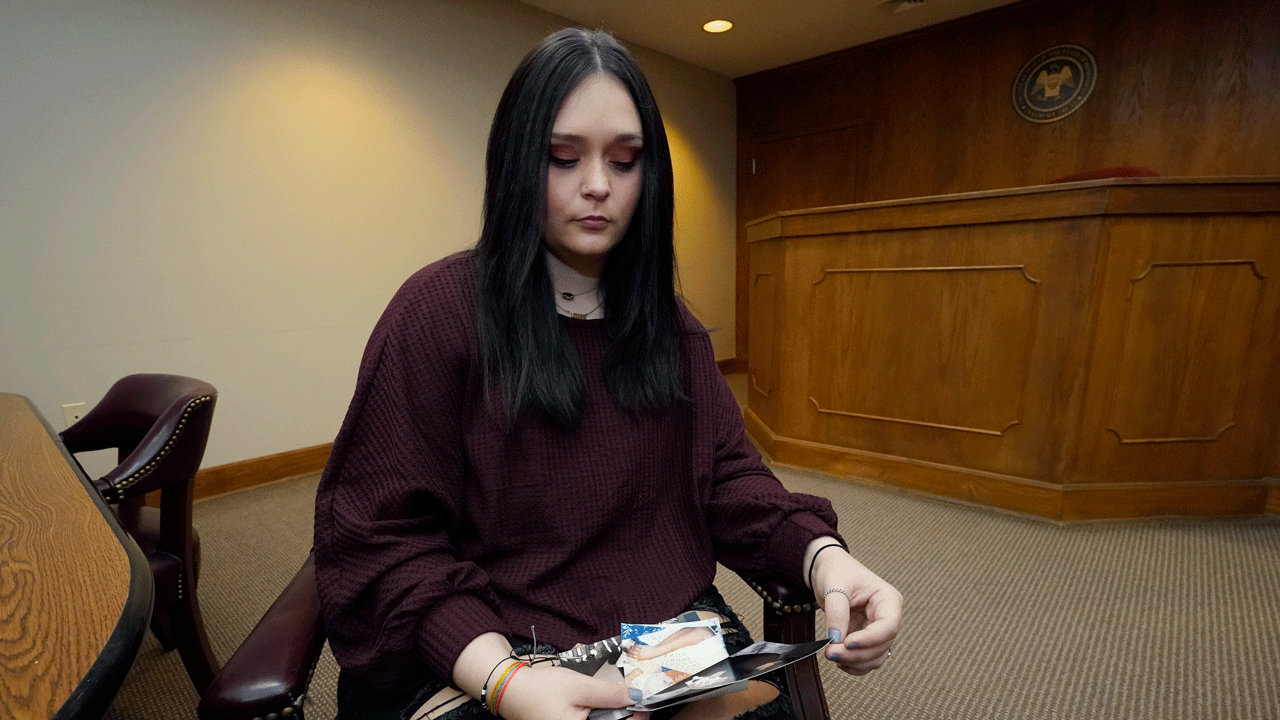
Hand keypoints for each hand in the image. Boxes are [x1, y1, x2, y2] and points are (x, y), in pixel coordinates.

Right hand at [497, 664, 648, 719]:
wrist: (510, 690)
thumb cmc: (540, 691)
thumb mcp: (580, 687)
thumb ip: (610, 694)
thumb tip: (637, 696)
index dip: (638, 714)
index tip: (644, 696)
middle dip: (620, 701)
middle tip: (625, 682)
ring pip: (602, 716)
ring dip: (607, 698)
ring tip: (603, 679)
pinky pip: (590, 714)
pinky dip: (594, 700)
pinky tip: (590, 685)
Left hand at [809, 543, 900, 675]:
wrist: (829, 570)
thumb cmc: (837, 571)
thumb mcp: (835, 586)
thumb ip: (837, 612)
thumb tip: (836, 638)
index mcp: (888, 599)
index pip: (888, 626)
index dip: (870, 639)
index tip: (847, 643)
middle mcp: (887, 616)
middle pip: (882, 645)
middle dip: (857, 653)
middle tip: (831, 652)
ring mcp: (878, 629)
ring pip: (876, 656)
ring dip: (855, 662)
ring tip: (832, 655)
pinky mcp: (866, 638)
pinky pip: (867, 658)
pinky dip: (854, 664)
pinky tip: (840, 661)